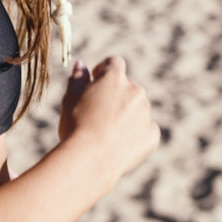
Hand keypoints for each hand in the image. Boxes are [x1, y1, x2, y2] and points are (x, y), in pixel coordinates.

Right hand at [58, 55, 159, 186]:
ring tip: (107, 131)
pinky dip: (136, 133)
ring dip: (127, 113)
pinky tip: (120, 143)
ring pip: (138, 107)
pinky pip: (146, 129)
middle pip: (127, 85)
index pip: (114, 62)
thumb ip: (78, 78)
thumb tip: (82, 64)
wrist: (90, 159)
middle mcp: (135, 91)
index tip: (94, 81)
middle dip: (116, 94)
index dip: (103, 70)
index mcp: (114, 77)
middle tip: (97, 112)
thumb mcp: (70, 98)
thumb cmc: (76, 125)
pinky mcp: (151, 135)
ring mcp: (145, 113)